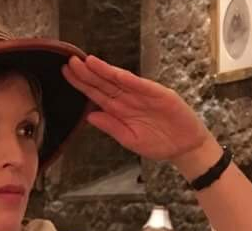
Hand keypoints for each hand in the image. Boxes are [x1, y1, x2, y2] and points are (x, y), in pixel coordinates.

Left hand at [62, 55, 216, 161]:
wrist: (184, 148)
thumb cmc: (158, 144)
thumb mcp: (130, 140)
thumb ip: (111, 127)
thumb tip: (90, 117)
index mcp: (119, 111)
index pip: (96, 94)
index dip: (82, 84)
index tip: (67, 74)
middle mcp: (128, 100)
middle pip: (104, 84)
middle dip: (87, 73)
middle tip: (70, 61)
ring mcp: (143, 95)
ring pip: (120, 81)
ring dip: (104, 71)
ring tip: (87, 62)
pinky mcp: (159, 94)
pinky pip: (141, 86)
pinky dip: (129, 80)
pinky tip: (115, 73)